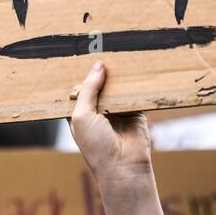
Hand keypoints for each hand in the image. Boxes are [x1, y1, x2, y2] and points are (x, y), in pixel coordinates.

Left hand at [68, 61, 152, 184]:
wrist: (123, 166)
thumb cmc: (95, 145)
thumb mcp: (82, 115)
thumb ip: (88, 89)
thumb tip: (98, 66)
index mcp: (80, 114)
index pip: (80, 89)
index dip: (81, 76)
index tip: (81, 56)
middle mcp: (98, 111)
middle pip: (99, 85)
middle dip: (101, 72)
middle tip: (102, 48)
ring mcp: (117, 111)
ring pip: (117, 87)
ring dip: (118, 76)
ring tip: (118, 54)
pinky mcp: (135, 111)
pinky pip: (134, 93)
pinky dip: (134, 83)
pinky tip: (133, 68)